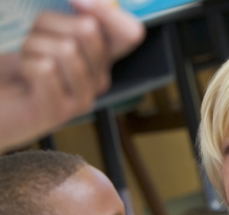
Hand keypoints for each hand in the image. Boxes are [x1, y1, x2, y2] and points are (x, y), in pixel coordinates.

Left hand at [0, 1, 143, 150]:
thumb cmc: (20, 66)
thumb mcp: (47, 32)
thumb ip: (71, 18)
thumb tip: (84, 1)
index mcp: (101, 59)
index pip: (130, 33)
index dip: (107, 12)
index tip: (77, 2)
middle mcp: (98, 79)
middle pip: (88, 30)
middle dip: (49, 25)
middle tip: (37, 43)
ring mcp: (83, 98)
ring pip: (64, 49)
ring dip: (33, 47)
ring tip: (28, 62)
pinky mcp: (61, 112)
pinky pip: (46, 69)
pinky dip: (26, 65)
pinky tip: (25, 78)